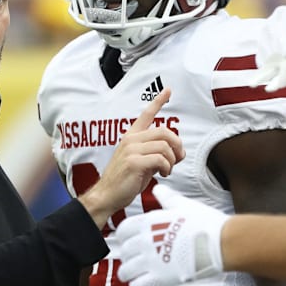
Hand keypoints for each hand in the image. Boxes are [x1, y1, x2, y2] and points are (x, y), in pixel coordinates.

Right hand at [79, 88, 184, 226]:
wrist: (107, 195)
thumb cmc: (124, 180)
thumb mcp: (141, 162)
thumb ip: (156, 152)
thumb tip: (177, 152)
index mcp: (131, 137)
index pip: (146, 115)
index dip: (158, 102)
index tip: (167, 90)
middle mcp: (131, 140)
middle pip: (165, 131)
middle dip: (177, 145)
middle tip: (178, 158)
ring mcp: (131, 150)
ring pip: (165, 146)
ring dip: (172, 160)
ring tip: (167, 169)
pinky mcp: (134, 162)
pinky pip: (161, 159)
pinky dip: (168, 168)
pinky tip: (163, 174)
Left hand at [115, 184, 228, 285]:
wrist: (222, 242)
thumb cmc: (205, 224)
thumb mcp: (182, 204)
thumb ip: (166, 198)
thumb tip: (159, 190)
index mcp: (148, 223)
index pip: (122, 230)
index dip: (124, 236)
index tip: (128, 240)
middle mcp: (146, 241)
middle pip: (123, 251)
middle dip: (128, 255)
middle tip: (134, 258)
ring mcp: (152, 260)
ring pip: (125, 270)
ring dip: (129, 272)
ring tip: (135, 273)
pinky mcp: (161, 277)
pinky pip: (137, 285)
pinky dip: (138, 285)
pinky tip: (144, 282)